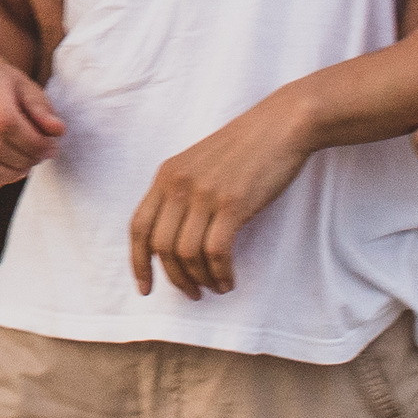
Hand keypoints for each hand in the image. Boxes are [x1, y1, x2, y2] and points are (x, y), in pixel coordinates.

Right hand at [0, 62, 64, 190]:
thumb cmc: (5, 85)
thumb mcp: (27, 87)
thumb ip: (42, 109)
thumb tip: (57, 131)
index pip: (6, 122)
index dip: (32, 142)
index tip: (50, 148)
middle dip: (23, 160)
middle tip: (38, 159)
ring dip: (6, 175)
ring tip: (22, 167)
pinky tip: (3, 174)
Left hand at [128, 92, 314, 298]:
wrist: (280, 124)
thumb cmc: (244, 147)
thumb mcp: (199, 163)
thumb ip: (181, 193)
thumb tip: (172, 241)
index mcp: (167, 174)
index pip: (138, 226)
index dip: (138, 262)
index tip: (145, 288)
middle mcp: (179, 183)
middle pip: (161, 247)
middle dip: (175, 279)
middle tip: (192, 293)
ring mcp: (204, 193)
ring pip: (187, 254)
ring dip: (200, 280)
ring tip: (215, 287)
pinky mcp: (232, 203)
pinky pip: (216, 253)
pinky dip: (221, 274)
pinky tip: (229, 280)